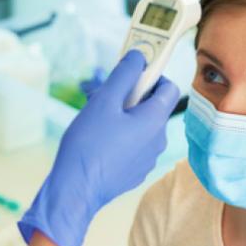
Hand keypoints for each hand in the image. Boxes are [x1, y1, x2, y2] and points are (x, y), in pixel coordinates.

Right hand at [18, 50, 179, 245]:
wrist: (76, 189)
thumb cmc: (89, 144)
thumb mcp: (104, 101)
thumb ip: (124, 75)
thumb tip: (139, 56)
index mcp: (155, 120)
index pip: (170, 88)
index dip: (152, 76)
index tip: (132, 75)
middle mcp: (159, 140)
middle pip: (153, 108)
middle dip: (132, 98)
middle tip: (105, 99)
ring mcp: (148, 159)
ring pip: (142, 128)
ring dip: (125, 119)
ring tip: (98, 122)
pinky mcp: (136, 172)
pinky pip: (134, 147)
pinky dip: (122, 139)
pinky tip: (99, 143)